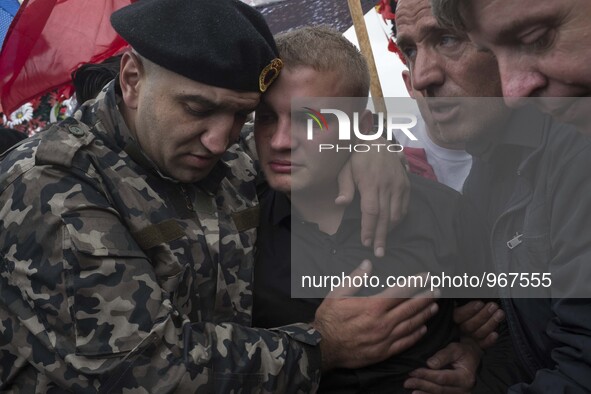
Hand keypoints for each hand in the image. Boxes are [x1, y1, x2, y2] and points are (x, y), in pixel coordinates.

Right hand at [313, 260, 438, 370]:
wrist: (324, 347)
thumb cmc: (329, 319)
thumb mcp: (336, 294)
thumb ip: (355, 279)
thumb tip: (368, 264)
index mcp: (373, 306)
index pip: (400, 291)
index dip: (415, 283)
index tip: (426, 276)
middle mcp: (383, 322)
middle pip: (410, 308)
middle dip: (426, 297)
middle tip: (437, 290)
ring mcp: (385, 338)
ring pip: (411, 325)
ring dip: (424, 315)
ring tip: (435, 307)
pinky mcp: (383, 352)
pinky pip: (404, 342)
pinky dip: (416, 335)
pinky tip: (423, 329)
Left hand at [336, 147, 409, 256]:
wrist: (379, 141)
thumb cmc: (357, 157)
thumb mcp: (346, 169)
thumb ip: (344, 187)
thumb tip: (340, 203)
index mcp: (370, 183)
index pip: (371, 211)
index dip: (369, 229)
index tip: (366, 242)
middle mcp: (387, 186)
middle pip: (385, 217)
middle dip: (381, 237)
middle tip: (378, 252)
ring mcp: (399, 185)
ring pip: (397, 214)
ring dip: (390, 230)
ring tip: (383, 241)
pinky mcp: (406, 184)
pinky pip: (405, 206)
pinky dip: (399, 218)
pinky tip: (392, 226)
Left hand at [404, 339, 481, 393]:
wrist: (471, 359)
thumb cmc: (462, 352)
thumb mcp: (455, 348)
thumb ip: (443, 355)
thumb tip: (430, 364)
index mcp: (465, 377)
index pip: (442, 378)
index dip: (426, 375)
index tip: (413, 372)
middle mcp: (464, 389)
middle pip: (439, 389)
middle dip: (422, 385)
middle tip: (407, 382)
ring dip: (423, 393)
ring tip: (410, 389)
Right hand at [454, 301, 504, 348]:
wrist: (468, 326)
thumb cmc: (466, 307)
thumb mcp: (458, 299)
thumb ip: (459, 297)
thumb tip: (461, 289)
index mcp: (452, 318)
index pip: (458, 316)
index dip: (468, 310)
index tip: (480, 304)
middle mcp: (458, 329)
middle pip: (468, 325)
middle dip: (483, 315)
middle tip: (493, 306)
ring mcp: (467, 338)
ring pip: (477, 334)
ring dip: (490, 323)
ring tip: (500, 313)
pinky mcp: (476, 347)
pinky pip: (482, 345)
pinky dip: (489, 340)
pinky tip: (495, 334)